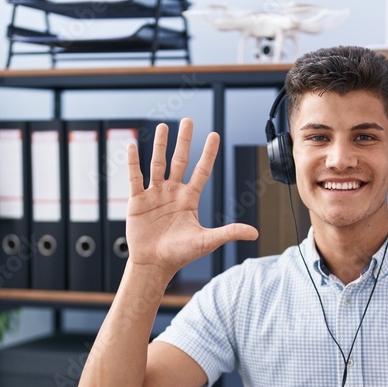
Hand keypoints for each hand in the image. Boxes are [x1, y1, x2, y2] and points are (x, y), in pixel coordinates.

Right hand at [125, 118, 257, 278]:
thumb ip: (228, 233)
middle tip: (189, 121)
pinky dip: (133, 162)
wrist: (154, 265)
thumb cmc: (180, 254)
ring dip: (160, 145)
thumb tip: (255, 234)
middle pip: (179, 161)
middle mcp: (172, 192)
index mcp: (189, 199)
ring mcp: (154, 195)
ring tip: (163, 126)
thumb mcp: (206, 241)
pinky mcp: (137, 201)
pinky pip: (135, 178)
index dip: (208, 153)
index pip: (201, 171)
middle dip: (184, 141)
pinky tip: (132, 145)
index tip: (214, 135)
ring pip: (157, 164)